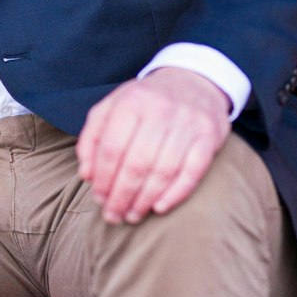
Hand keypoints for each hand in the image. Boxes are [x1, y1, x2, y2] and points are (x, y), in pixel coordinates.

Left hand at [75, 67, 231, 225]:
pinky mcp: (209, 135)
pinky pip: (193, 171)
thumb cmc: (145, 102)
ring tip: (133, 216)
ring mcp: (187, 123)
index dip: (103, 179)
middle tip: (113, 216)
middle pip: (136, 164)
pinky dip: (176, 193)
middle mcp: (160, 110)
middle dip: (121, 196)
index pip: (111, 149)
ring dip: (145, 200)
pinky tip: (160, 207)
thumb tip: (86, 175)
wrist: (193, 80)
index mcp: (131, 102)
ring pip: (163, 171)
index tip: (99, 198)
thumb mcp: (112, 107)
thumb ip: (92, 138)